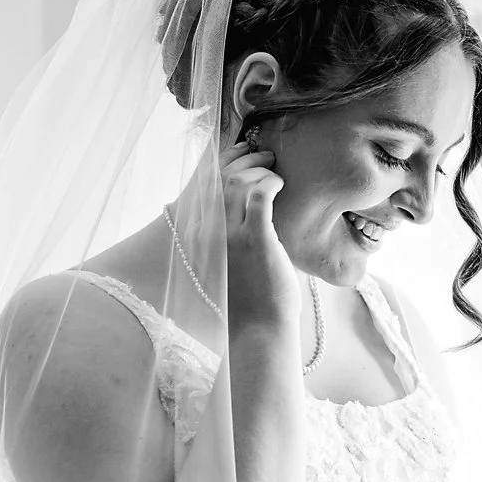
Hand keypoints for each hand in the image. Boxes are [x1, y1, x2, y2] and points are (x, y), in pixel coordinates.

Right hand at [219, 141, 297, 329]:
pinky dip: (269, 184)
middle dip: (246, 160)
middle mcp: (210, 233)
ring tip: (275, 173)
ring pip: (240, 183)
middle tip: (267, 157)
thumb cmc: (249, 299)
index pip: (206, 184)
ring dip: (260, 171)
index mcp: (201, 236)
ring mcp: (231, 237)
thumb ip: (229, 235)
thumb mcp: (229, 262)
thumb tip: (247, 209)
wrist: (258, 329)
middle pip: (222, 179)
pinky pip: (259, 197)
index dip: (224, 161)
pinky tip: (280, 186)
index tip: (243, 151)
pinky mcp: (255, 241)